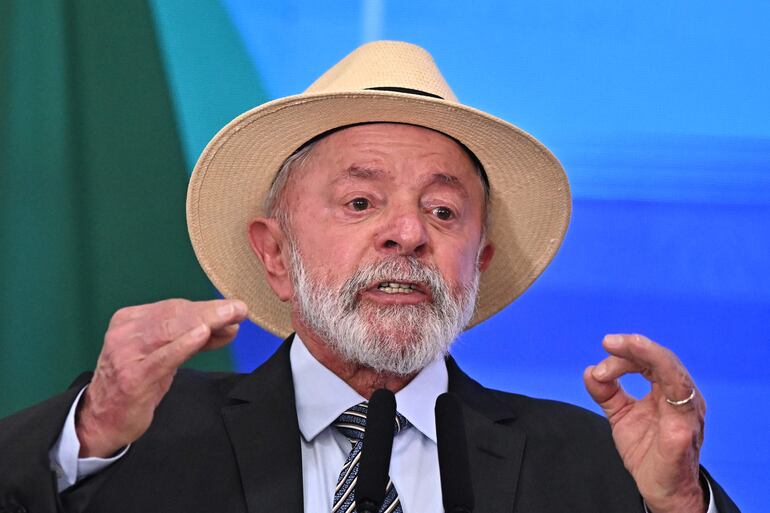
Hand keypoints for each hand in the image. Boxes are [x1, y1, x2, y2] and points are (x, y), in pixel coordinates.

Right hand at [76, 298, 247, 457]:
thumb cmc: (138, 382)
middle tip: (239, 309)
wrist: (103, 419)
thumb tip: (229, 325)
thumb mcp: (165, 355)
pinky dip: (184, 344)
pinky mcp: (133, 377)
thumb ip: (194, 339)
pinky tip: (203, 334)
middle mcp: (125, 332)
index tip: (234, 309)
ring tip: (231, 319)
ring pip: (170, 331)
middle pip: (174, 316)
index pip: (174, 308)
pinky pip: (162, 357)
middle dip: (210, 312)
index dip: (207, 307)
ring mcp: (126, 354)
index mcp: (129, 320)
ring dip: (205, 322)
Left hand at [583, 334, 706, 512]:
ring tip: (622, 346)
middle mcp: (683, 398)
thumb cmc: (648, 452)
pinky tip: (637, 373)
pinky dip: (661, 379)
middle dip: (634, 348)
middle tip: (608, 342)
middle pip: (662, 360)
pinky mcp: (682, 432)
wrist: (662, 490)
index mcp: (669, 391)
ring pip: (674, 373)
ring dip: (647, 356)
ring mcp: (687, 414)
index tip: (602, 353)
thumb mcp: (621, 415)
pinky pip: (679, 402)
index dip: (626, 353)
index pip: (650, 361)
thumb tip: (590, 371)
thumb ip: (607, 393)